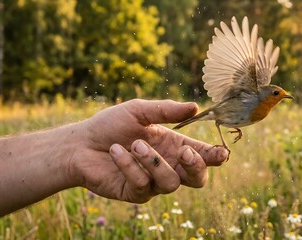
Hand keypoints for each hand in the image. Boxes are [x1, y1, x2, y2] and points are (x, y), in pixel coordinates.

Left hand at [71, 99, 227, 201]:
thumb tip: (196, 107)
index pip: (202, 155)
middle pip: (197, 179)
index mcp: (174, 146)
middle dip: (196, 167)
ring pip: (171, 183)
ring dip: (154, 162)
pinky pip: (142, 184)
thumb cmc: (110, 125)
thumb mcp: (139, 111)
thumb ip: (167, 110)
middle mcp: (168, 166)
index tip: (221, 153)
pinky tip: (115, 151)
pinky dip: (129, 166)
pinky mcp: (135, 193)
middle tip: (184, 152)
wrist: (80, 143)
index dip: (215, 156)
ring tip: (135, 144)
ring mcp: (152, 182)